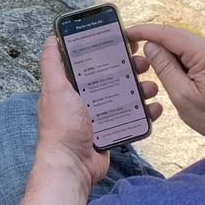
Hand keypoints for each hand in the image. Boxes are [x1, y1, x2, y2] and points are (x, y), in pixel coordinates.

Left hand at [32, 38, 160, 191]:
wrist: (72, 166)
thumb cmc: (62, 127)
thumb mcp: (55, 90)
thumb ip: (52, 64)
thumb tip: (50, 38)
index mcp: (69, 87)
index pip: (90, 62)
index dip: (106, 50)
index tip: (124, 41)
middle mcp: (84, 100)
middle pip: (111, 77)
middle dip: (129, 69)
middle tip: (143, 63)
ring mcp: (99, 116)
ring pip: (124, 96)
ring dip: (140, 89)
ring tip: (151, 86)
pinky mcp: (111, 131)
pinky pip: (131, 118)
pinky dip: (144, 112)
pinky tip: (154, 108)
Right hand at [125, 22, 204, 146]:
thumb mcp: (183, 97)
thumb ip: (164, 68)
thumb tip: (150, 46)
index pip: (168, 33)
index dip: (144, 32)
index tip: (126, 34)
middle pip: (177, 38)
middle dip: (157, 50)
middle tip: (139, 64)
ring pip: (186, 46)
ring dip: (171, 58)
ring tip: (164, 80)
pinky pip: (197, 52)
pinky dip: (184, 62)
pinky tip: (180, 80)